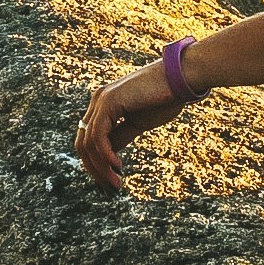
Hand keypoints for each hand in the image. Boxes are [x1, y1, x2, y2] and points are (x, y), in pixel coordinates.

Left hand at [74, 60, 183, 191]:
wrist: (181, 79)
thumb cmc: (166, 98)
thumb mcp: (139, 123)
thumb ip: (121, 136)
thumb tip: (109, 157)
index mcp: (104, 105)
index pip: (89, 139)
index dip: (95, 163)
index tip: (109, 180)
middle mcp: (97, 101)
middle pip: (82, 142)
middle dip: (93, 168)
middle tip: (109, 186)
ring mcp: (101, 100)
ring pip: (88, 142)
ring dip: (100, 166)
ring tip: (115, 182)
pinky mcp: (109, 101)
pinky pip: (98, 135)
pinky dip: (104, 154)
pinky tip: (117, 166)